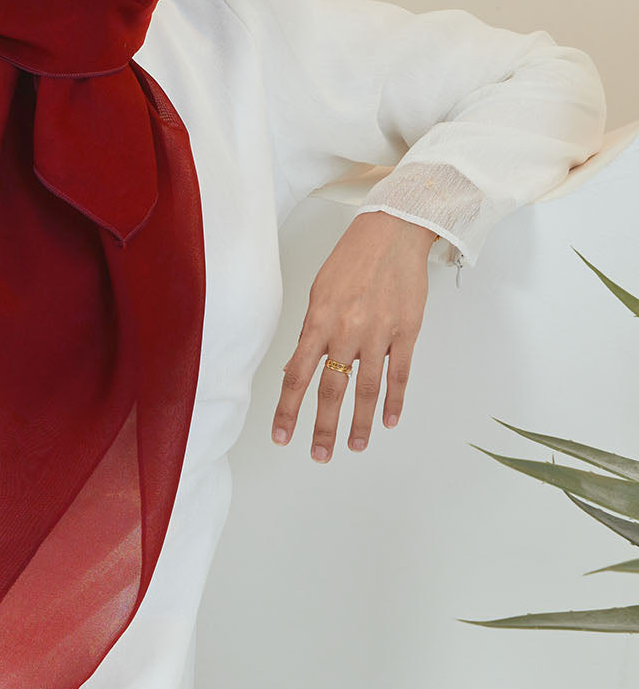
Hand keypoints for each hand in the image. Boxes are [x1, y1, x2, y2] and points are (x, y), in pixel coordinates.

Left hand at [271, 211, 437, 461]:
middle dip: (323, 428)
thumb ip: (312, 331)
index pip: (298, 374)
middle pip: (332, 389)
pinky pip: (400, 375)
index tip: (281, 435)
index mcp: (319, 320)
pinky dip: (394, 401)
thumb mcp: (319, 291)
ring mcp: (379, 333)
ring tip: (354, 447)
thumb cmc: (351, 259)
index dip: (288, 409)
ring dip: (359, 423)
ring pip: (367, 389)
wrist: (392, 232)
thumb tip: (301, 366)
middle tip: (318, 456)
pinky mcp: (407, 332)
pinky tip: (389, 421)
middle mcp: (347, 331)